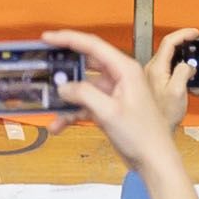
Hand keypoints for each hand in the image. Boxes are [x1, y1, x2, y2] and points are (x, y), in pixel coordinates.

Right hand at [51, 29, 187, 171]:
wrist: (154, 160)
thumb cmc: (142, 135)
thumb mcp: (109, 112)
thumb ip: (84, 94)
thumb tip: (63, 86)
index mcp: (125, 69)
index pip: (92, 45)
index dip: (68, 38)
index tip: (48, 38)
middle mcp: (120, 77)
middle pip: (86, 64)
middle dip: (64, 68)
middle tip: (44, 67)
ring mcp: (114, 93)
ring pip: (83, 88)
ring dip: (66, 98)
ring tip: (48, 105)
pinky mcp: (109, 109)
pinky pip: (85, 105)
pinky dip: (72, 113)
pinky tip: (59, 124)